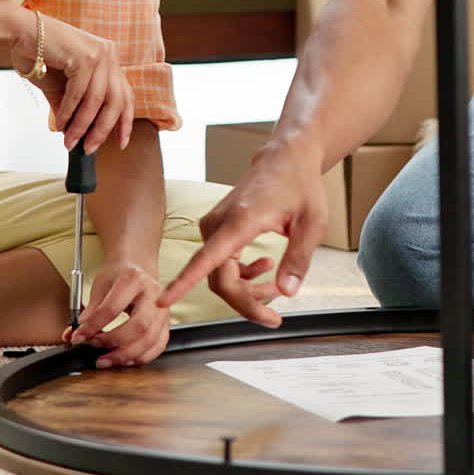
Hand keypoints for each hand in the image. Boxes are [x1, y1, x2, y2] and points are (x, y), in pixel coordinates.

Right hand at [11, 11, 133, 152]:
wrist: (21, 32)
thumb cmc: (41, 54)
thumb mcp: (62, 87)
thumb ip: (74, 107)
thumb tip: (77, 133)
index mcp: (108, 58)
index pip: (125, 94)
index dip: (125, 120)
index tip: (121, 142)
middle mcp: (108, 54)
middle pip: (116, 100)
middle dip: (103, 129)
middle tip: (89, 148)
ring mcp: (98, 53)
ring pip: (97, 100)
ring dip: (83, 125)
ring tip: (71, 141)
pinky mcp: (84, 56)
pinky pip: (79, 93)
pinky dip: (70, 112)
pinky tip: (61, 123)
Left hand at [64, 260, 169, 366]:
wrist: (135, 268)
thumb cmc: (118, 276)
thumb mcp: (100, 286)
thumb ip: (90, 311)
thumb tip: (73, 334)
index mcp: (134, 279)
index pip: (113, 308)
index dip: (93, 326)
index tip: (78, 337)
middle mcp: (154, 293)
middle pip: (139, 325)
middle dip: (113, 342)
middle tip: (93, 346)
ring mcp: (163, 309)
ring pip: (150, 339)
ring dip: (125, 355)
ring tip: (105, 360)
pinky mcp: (166, 323)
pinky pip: (158, 346)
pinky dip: (141, 357)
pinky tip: (124, 360)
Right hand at [157, 138, 327, 325]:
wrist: (286, 157)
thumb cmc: (299, 183)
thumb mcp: (312, 222)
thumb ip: (298, 259)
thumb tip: (287, 292)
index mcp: (240, 220)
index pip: (206, 259)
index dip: (182, 284)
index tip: (161, 301)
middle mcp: (220, 222)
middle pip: (218, 279)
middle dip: (245, 302)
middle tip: (274, 317)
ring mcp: (215, 223)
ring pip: (219, 274)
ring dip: (245, 289)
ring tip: (275, 286)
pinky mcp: (216, 226)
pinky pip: (219, 262)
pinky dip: (241, 274)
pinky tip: (264, 266)